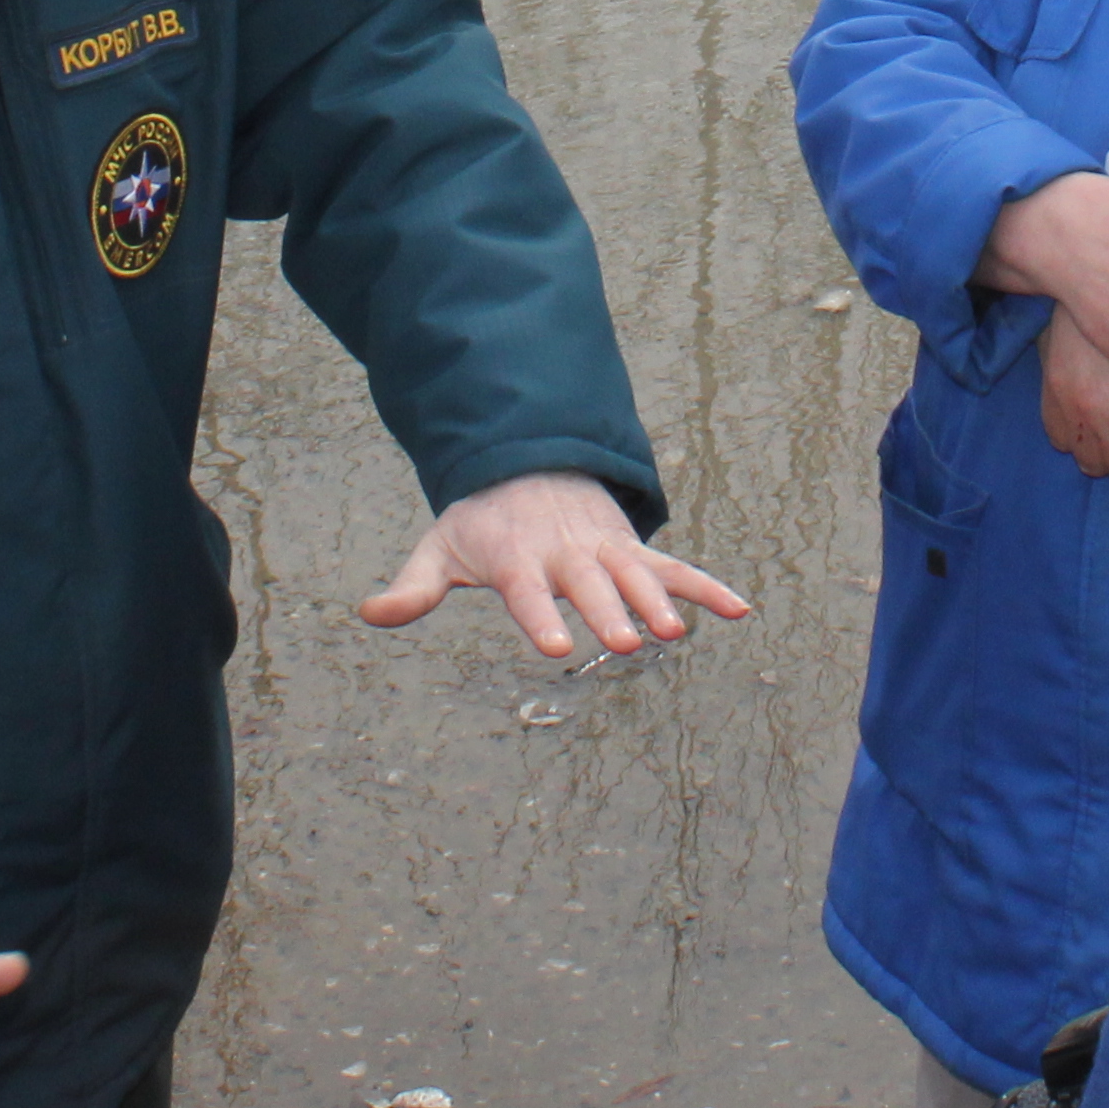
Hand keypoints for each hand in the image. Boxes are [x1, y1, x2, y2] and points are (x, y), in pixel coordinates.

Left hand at [357, 469, 754, 661]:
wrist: (528, 461)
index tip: (553, 646)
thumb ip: (412, 588)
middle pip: (590, 586)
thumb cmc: (482, 521)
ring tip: (676, 632)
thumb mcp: (440, 548)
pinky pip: (674, 566)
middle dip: (610, 612)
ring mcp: (603, 548)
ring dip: (658, 600)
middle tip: (632, 643)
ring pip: (635, 574)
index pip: (528, 594)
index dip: (539, 617)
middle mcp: (565, 553)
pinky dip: (707, 586)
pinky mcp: (631, 548)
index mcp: (518, 559)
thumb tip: (368, 614)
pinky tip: (739, 611)